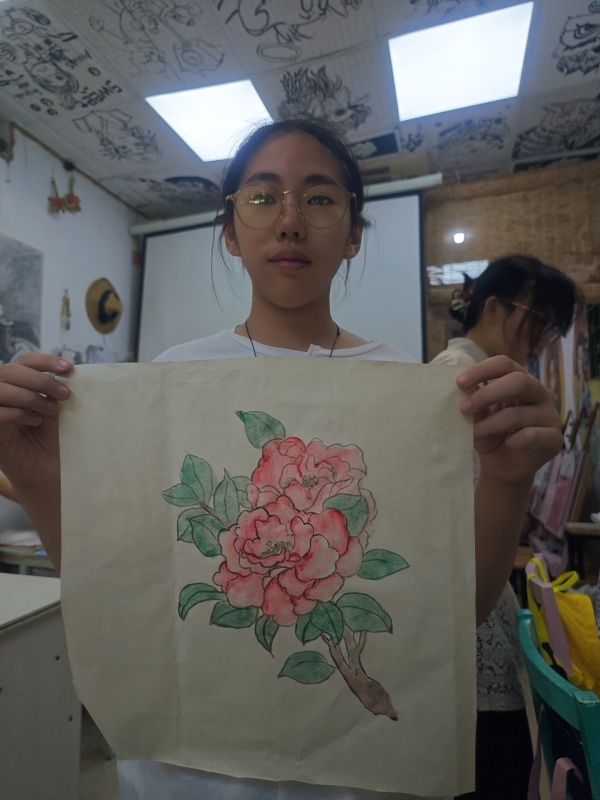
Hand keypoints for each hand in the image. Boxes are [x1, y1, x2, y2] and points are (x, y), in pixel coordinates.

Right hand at [0, 353, 72, 487]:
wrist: (50, 470)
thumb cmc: (54, 438)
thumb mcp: (59, 409)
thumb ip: (57, 389)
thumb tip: (69, 370)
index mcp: (20, 385)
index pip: (25, 361)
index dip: (45, 360)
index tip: (69, 368)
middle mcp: (3, 394)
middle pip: (11, 370)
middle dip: (41, 380)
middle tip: (65, 395)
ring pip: (1, 388)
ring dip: (30, 397)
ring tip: (50, 411)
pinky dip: (18, 413)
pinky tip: (34, 422)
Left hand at [457, 355, 561, 485]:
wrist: (503, 468)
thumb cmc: (491, 436)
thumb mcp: (478, 418)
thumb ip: (475, 402)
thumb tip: (462, 388)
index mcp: (522, 381)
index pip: (505, 364)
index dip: (482, 370)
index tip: (459, 382)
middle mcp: (540, 394)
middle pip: (519, 381)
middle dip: (487, 394)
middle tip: (463, 408)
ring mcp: (550, 416)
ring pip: (519, 413)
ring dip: (490, 424)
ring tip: (473, 433)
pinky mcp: (554, 439)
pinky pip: (532, 435)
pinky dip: (514, 440)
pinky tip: (508, 443)